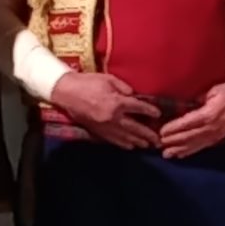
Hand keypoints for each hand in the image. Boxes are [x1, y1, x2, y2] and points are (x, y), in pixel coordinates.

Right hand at [52, 70, 171, 150]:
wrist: (66, 92)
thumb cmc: (88, 82)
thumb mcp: (109, 79)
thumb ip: (124, 87)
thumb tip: (135, 95)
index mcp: (117, 102)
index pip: (139, 108)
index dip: (150, 111)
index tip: (158, 114)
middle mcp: (113, 117)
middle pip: (135, 128)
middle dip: (148, 134)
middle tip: (158, 141)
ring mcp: (104, 126)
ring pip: (125, 137)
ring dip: (137, 142)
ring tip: (147, 145)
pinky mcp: (97, 131)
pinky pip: (113, 140)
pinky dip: (123, 144)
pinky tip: (130, 146)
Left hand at [158, 81, 224, 157]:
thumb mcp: (215, 90)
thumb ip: (199, 98)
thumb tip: (184, 105)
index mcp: (211, 113)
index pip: (188, 122)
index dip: (174, 128)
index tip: (161, 131)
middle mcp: (212, 127)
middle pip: (189, 136)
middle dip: (173, 140)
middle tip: (158, 143)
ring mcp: (216, 135)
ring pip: (194, 144)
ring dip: (178, 149)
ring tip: (165, 154)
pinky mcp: (218, 138)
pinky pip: (201, 147)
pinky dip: (189, 152)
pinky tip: (179, 155)